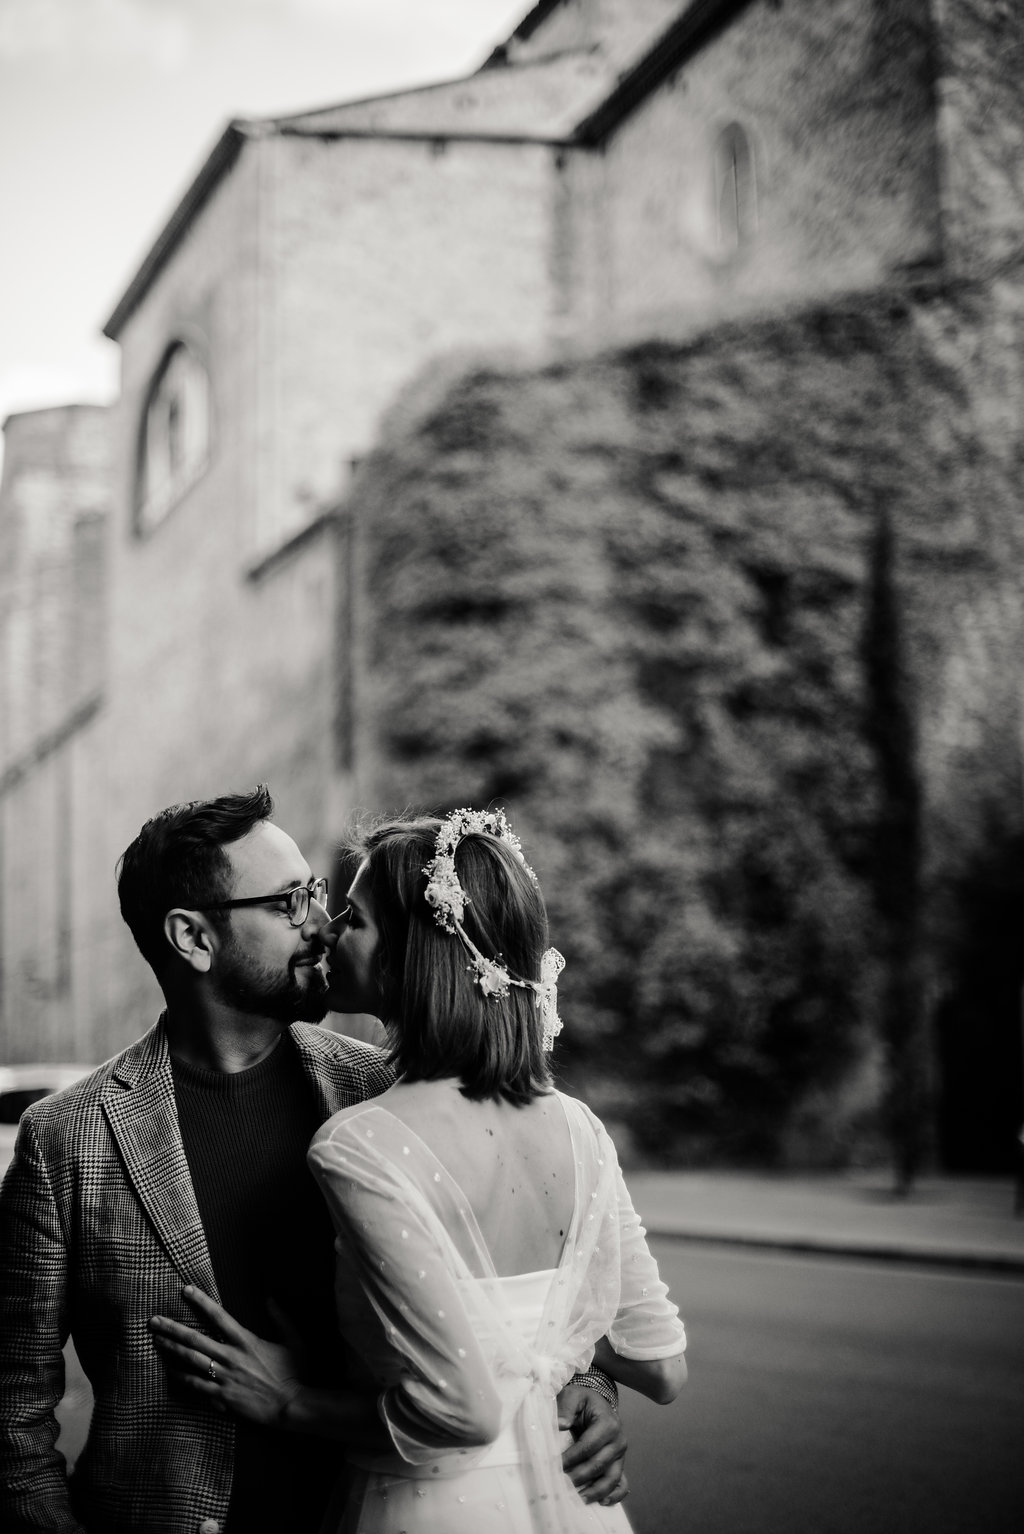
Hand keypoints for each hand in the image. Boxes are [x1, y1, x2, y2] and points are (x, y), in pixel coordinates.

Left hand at [149, 1285, 302, 1425]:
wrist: (291, 1404)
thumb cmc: (294, 1372)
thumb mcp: (294, 1340)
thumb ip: (280, 1318)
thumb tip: (270, 1298)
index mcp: (246, 1340)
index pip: (219, 1315)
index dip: (201, 1301)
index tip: (185, 1290)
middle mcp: (231, 1357)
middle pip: (195, 1339)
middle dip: (172, 1328)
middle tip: (154, 1321)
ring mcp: (225, 1377)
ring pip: (191, 1361)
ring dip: (172, 1350)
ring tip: (156, 1341)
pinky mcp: (223, 1396)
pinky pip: (196, 1386)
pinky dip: (182, 1378)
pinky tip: (170, 1373)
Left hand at [556, 1381, 628, 1506]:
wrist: (596, 1405)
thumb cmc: (583, 1402)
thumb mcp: (573, 1396)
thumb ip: (566, 1407)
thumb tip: (560, 1425)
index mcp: (609, 1424)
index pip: (588, 1446)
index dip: (571, 1458)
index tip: (554, 1465)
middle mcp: (619, 1441)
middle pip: (598, 1465)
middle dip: (579, 1477)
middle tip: (560, 1484)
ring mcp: (621, 1455)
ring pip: (612, 1478)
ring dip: (595, 1491)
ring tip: (578, 1499)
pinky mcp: (620, 1464)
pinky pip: (622, 1483)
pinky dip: (614, 1495)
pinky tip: (602, 1502)